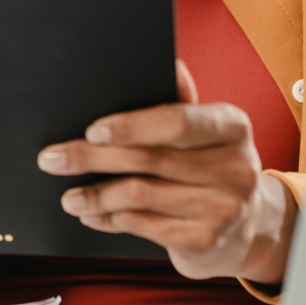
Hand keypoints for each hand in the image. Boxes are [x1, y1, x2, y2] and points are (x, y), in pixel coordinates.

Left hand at [34, 61, 295, 284]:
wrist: (252, 227)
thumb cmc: (215, 166)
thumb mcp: (209, 132)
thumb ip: (183, 101)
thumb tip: (171, 63)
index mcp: (233, 127)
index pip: (177, 122)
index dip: (131, 126)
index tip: (92, 130)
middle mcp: (235, 167)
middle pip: (149, 159)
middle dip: (92, 158)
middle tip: (53, 159)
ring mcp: (223, 209)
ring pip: (140, 196)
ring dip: (96, 195)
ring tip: (69, 196)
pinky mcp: (205, 241)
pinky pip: (145, 226)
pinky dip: (112, 220)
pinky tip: (94, 215)